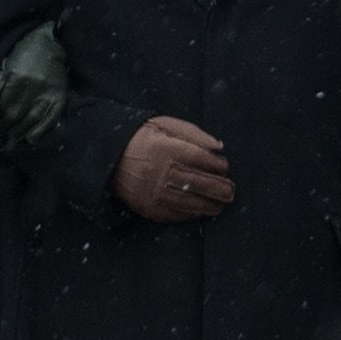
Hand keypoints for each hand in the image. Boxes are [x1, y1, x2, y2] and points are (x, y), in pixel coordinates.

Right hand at [115, 115, 234, 222]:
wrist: (109, 157)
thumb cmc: (142, 138)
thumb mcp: (164, 125)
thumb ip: (193, 133)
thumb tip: (219, 147)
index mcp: (164, 148)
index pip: (198, 158)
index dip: (215, 164)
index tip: (224, 166)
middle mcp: (159, 172)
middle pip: (197, 182)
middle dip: (219, 188)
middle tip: (231, 191)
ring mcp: (153, 193)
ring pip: (189, 202)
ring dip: (209, 205)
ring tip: (220, 204)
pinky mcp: (148, 208)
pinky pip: (174, 214)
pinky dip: (190, 213)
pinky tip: (200, 210)